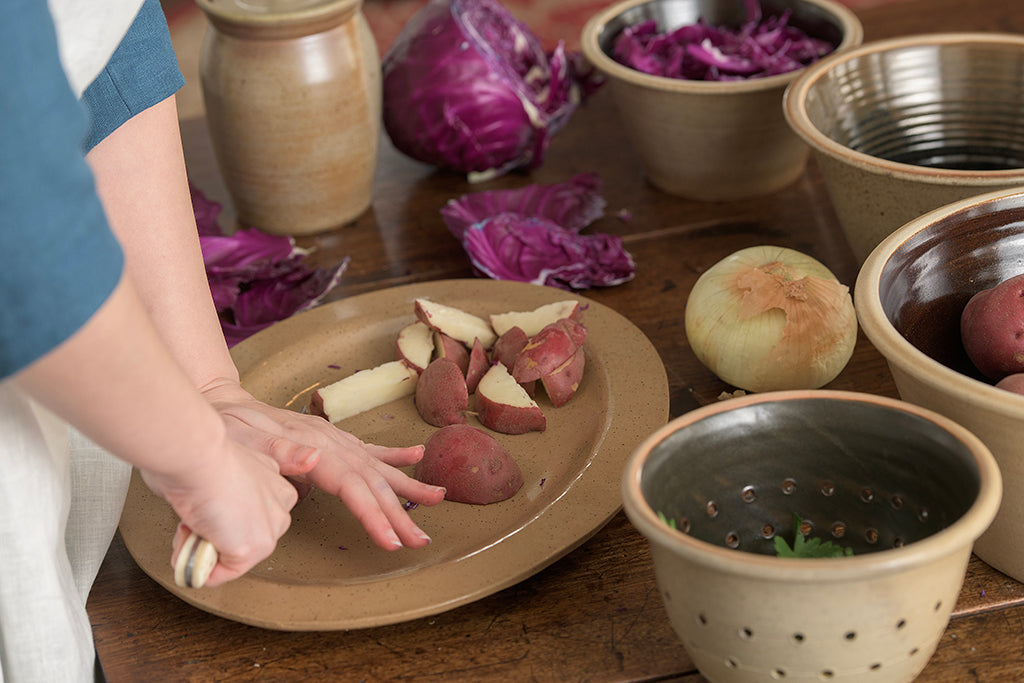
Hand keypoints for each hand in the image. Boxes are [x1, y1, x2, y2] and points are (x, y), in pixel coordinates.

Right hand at [141, 435, 297, 587]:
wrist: (197, 453)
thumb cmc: (196, 453)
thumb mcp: (217, 470)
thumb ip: (219, 495)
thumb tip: (201, 520)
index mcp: (271, 478)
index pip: (250, 514)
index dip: (216, 514)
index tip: (203, 503)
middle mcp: (279, 501)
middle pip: (245, 536)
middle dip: (214, 534)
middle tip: (194, 516)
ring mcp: (270, 526)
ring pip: (234, 556)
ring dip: (204, 548)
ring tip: (192, 523)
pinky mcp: (255, 547)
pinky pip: (221, 574)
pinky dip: (198, 566)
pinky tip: (191, 539)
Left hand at [199, 378, 445, 549]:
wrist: (220, 402)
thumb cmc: (227, 425)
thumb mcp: (243, 439)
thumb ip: (279, 450)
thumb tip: (314, 461)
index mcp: (315, 447)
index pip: (352, 487)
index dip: (374, 514)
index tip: (391, 540)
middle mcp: (331, 442)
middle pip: (372, 482)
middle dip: (399, 512)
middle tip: (421, 541)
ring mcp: (333, 439)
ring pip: (377, 467)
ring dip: (407, 486)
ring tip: (437, 498)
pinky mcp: (331, 438)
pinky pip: (368, 449)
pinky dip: (393, 455)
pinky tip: (415, 456)